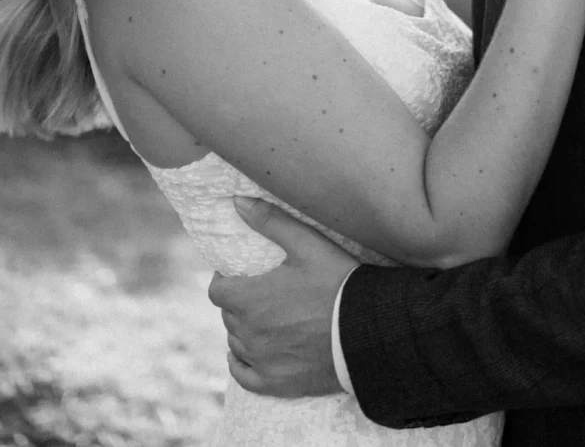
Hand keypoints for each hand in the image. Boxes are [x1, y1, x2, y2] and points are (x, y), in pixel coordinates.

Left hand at [207, 197, 359, 397]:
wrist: (367, 330)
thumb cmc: (336, 282)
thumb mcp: (306, 244)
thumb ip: (269, 221)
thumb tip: (237, 202)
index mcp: (251, 299)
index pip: (218, 291)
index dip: (224, 280)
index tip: (237, 274)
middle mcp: (250, 333)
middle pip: (228, 315)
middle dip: (238, 302)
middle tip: (258, 291)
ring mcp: (262, 361)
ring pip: (237, 343)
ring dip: (243, 329)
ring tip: (261, 318)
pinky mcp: (277, 382)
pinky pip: (245, 377)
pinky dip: (241, 364)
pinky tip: (248, 355)